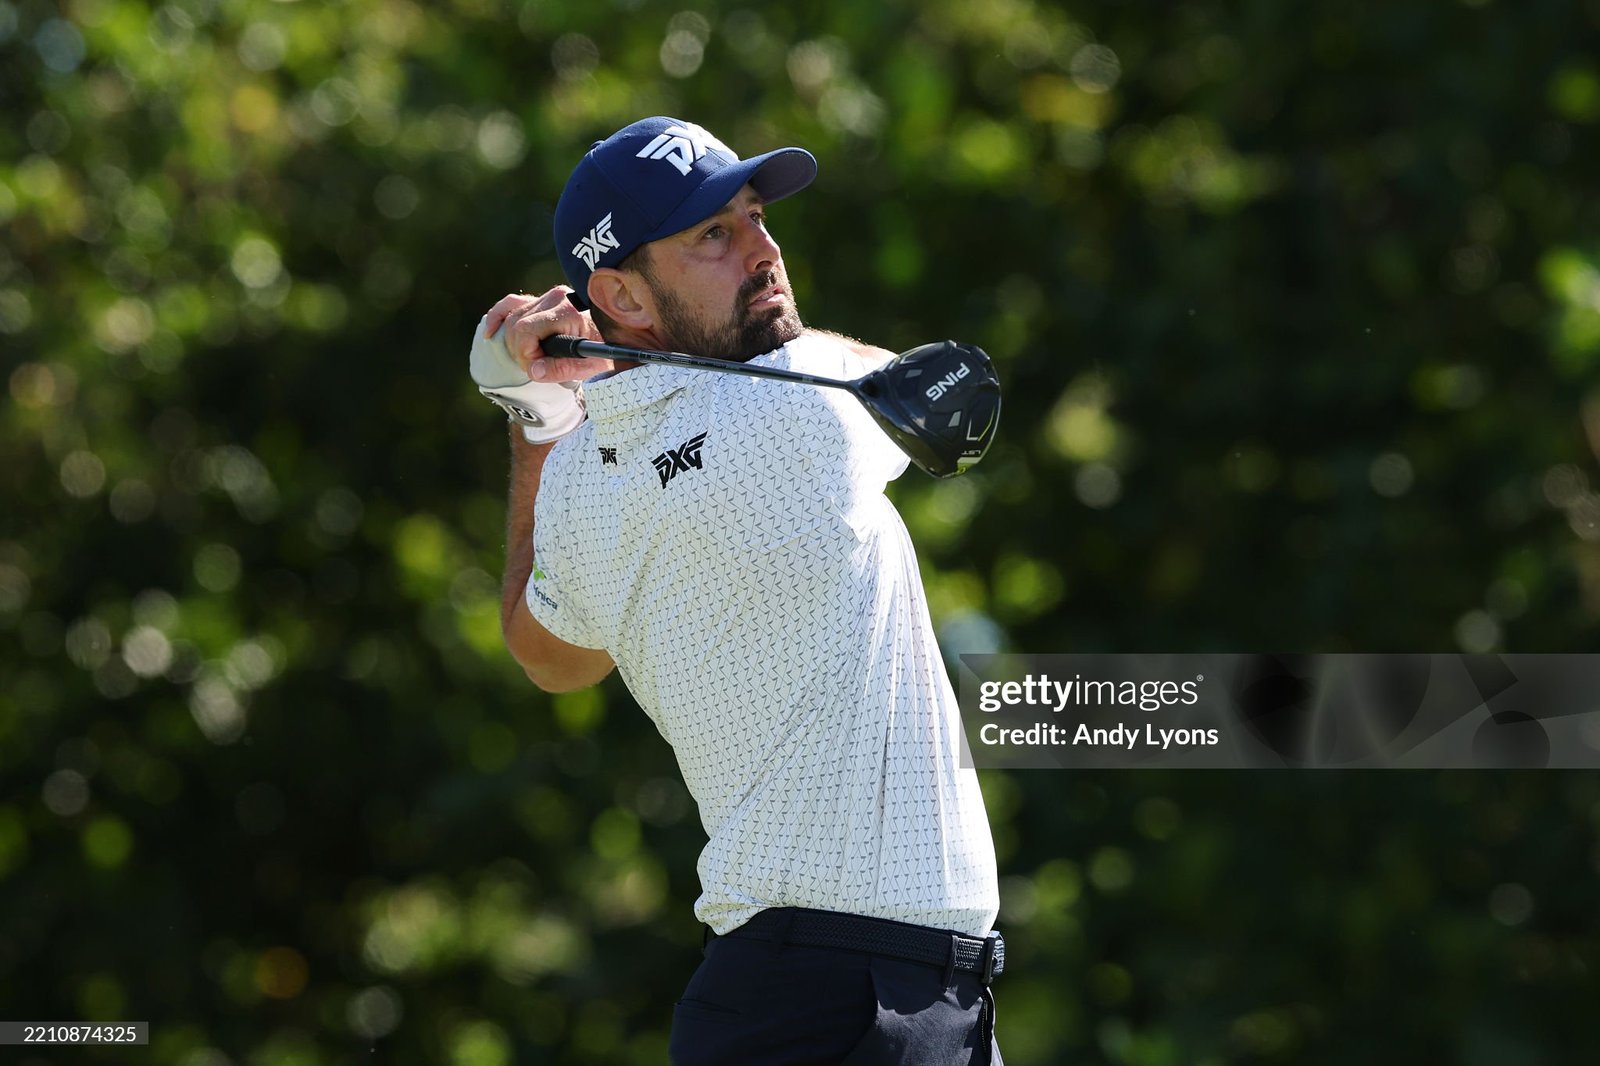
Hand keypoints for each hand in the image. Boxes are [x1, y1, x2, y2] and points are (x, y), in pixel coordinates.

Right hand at [485, 286, 611, 381]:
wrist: (621, 332)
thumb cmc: (608, 348)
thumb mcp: (591, 365)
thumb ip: (561, 369)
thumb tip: (532, 370)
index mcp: (569, 312)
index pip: (526, 332)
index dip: (526, 356)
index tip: (537, 369)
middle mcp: (556, 298)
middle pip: (516, 326)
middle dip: (519, 351)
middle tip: (536, 367)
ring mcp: (548, 295)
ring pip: (512, 318)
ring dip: (512, 342)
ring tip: (530, 358)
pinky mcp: (542, 299)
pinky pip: (511, 304)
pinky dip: (499, 317)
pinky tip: (491, 333)